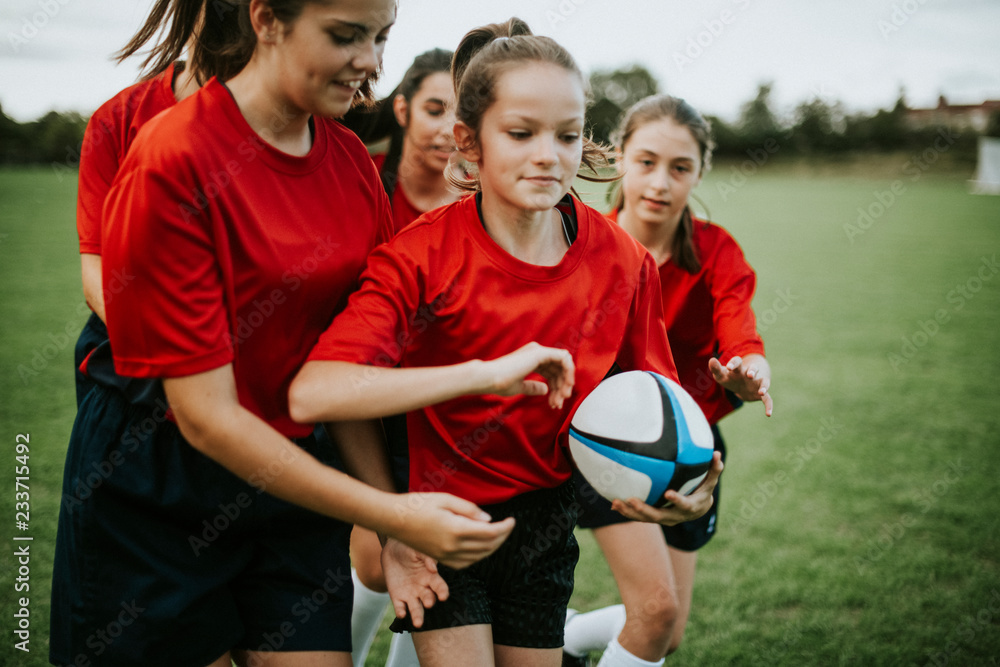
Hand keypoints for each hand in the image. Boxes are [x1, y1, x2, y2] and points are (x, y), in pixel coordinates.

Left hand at [381, 539, 448, 628]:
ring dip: (417, 616)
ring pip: (416, 608)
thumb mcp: (418, 549)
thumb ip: (426, 557)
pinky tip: (401, 613)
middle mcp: (423, 588)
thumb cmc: (409, 548)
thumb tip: (434, 568)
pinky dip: (401, 611)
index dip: (442, 592)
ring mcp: (410, 594)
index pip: (439, 586)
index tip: (443, 596)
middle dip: (429, 602)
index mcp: (430, 577)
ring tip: (418, 623)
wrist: (392, 549)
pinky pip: (400, 607)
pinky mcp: (397, 597)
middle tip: (429, 603)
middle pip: (428, 599)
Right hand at [387, 492, 514, 568]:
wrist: (393, 519)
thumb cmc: (418, 504)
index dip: (505, 528)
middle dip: (502, 538)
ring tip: (498, 536)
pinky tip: (480, 548)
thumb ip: (469, 509)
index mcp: (456, 529)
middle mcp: (452, 546)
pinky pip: (465, 563)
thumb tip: (488, 520)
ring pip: (478, 557)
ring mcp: (445, 556)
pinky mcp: (439, 559)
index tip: (512, 520)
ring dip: (492, 548)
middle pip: (487, 547)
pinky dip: (478, 557)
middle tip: (508, 526)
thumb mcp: (446, 499)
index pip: (490, 533)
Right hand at [481, 342, 574, 408]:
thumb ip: (533, 387)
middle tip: (559, 403)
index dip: (556, 388)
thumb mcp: (520, 387)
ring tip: (562, 398)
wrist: (489, 378)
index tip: (554, 404)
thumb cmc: (499, 383)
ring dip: (567, 381)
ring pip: (564, 364)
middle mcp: (537, 353)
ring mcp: (539, 351)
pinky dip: (568, 372)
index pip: (552, 372)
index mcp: (532, 359)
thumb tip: (546, 390)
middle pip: (559, 369)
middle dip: (562, 387)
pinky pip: (563, 359)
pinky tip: (567, 385)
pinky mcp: (540, 353)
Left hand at [611, 451, 722, 524]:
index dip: (677, 500)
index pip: (684, 505)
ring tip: (615, 503)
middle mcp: (675, 516)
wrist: (697, 510)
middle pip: (658, 516)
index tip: (668, 493)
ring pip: (645, 518)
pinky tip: (613, 503)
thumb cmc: (703, 490)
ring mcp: (663, 518)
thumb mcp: (710, 482)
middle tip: (631, 500)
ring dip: (630, 512)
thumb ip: (714, 470)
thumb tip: (718, 454)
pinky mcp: (653, 517)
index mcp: (689, 507)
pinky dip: (626, 511)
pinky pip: (638, 516)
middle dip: (644, 510)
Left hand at [709, 353, 771, 416]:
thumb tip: (711, 360)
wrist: (743, 385)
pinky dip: (769, 406)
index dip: (733, 363)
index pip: (737, 361)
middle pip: (753, 369)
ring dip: (764, 386)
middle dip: (752, 371)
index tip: (728, 367)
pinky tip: (768, 414)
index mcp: (738, 368)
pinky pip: (767, 399)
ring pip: (764, 381)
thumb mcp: (721, 374)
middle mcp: (750, 373)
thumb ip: (716, 369)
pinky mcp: (760, 393)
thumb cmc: (730, 378)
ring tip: (762, 392)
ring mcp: (756, 383)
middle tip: (749, 375)